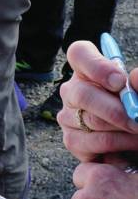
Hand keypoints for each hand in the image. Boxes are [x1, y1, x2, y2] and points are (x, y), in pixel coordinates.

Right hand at [58, 41, 137, 161]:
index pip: (78, 54)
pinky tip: (131, 142)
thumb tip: (135, 77)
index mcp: (87, 69)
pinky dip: (120, 144)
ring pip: (92, 121)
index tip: (120, 82)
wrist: (132, 133)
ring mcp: (68, 116)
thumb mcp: (136, 91)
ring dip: (123, 128)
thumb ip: (137, 83)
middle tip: (136, 117)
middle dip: (115, 109)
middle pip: (82, 94)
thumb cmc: (132, 106)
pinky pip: (95, 142)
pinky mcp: (72, 141)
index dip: (97, 67)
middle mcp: (71, 90)